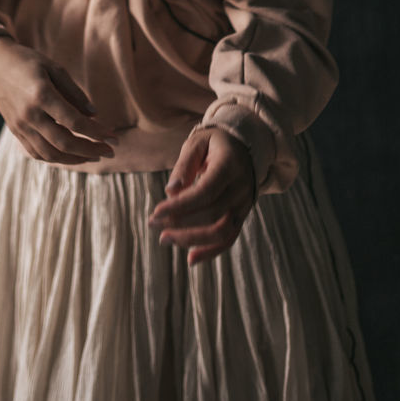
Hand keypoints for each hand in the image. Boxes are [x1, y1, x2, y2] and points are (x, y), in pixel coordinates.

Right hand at [0, 37, 117, 163]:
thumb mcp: (54, 68)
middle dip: (90, 150)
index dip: (97, 132)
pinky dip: (56, 158)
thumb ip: (74, 92)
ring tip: (93, 156)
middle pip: (64, 142)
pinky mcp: (15, 132)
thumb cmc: (28, 62)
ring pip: (50, 153)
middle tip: (110, 150)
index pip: (74, 122)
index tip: (114, 136)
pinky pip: (37, 153)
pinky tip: (71, 155)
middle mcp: (29, 114)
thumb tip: (94, 114)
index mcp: (41, 95)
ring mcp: (20, 126)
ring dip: (75, 159)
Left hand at [148, 126, 255, 264]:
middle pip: (212, 215)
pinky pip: (229, 239)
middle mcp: (241, 188)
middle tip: (153, 224)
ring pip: (221, 232)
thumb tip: (170, 192)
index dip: (180, 206)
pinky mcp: (242, 216)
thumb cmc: (215, 143)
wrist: (246, 146)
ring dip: (191, 240)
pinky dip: (210, 252)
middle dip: (180, 224)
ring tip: (165, 238)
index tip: (155, 213)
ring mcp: (244, 204)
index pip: (205, 192)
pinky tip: (190, 258)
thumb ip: (184, 165)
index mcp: (229, 166)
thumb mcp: (198, 143)